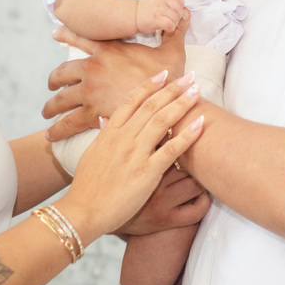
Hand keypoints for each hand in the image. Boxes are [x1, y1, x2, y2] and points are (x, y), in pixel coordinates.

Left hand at [42, 11, 188, 140]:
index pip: (81, 39)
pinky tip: (50, 135)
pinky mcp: (91, 113)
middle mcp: (93, 69)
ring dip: (51, 106)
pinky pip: (67, 122)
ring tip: (47, 112)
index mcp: (108, 51)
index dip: (66, 35)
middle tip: (50, 85)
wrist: (168, 104)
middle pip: (62, 71)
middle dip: (54, 79)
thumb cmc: (171, 79)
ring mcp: (90, 91)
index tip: (55, 33)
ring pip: (60, 98)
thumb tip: (183, 13)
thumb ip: (173, 32)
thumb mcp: (172, 51)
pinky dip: (57, 129)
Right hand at [56, 73, 204, 240]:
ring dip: (182, 104)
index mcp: (109, 132)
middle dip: (172, 89)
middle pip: (151, 106)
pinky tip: (200, 123)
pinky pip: (171, 149)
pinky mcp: (147, 172)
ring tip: (197, 92)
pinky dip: (187, 134)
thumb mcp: (91, 153)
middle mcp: (123, 138)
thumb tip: (105, 119)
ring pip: (162, 121)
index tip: (163, 73)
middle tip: (189, 77)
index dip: (149, 85)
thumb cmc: (87, 186)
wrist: (84, 210)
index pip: (131, 101)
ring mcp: (135, 154)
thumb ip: (102, 136)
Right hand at [135, 0, 184, 35]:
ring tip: (168, 23)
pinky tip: (165, 28)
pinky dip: (170, 28)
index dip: (180, 4)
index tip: (175, 10)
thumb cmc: (145, 9)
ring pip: (175, 17)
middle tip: (172, 19)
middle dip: (178, 15)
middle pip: (178, 7)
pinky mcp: (155, 19)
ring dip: (174, 23)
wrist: (132, 16)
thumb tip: (185, 10)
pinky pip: (170, 25)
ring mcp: (157, 8)